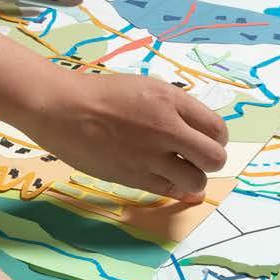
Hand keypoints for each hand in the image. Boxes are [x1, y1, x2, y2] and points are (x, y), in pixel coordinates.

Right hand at [25, 71, 228, 200]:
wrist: (62, 109)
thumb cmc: (103, 95)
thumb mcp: (146, 88)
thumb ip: (176, 109)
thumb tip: (202, 136)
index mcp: (171, 100)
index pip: (217, 129)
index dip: (217, 139)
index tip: (206, 141)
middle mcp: (166, 128)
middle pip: (214, 158)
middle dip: (211, 162)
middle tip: (197, 159)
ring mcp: (150, 155)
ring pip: (196, 180)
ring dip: (192, 179)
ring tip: (178, 170)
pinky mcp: (134, 176)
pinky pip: (169, 190)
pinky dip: (172, 187)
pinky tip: (162, 177)